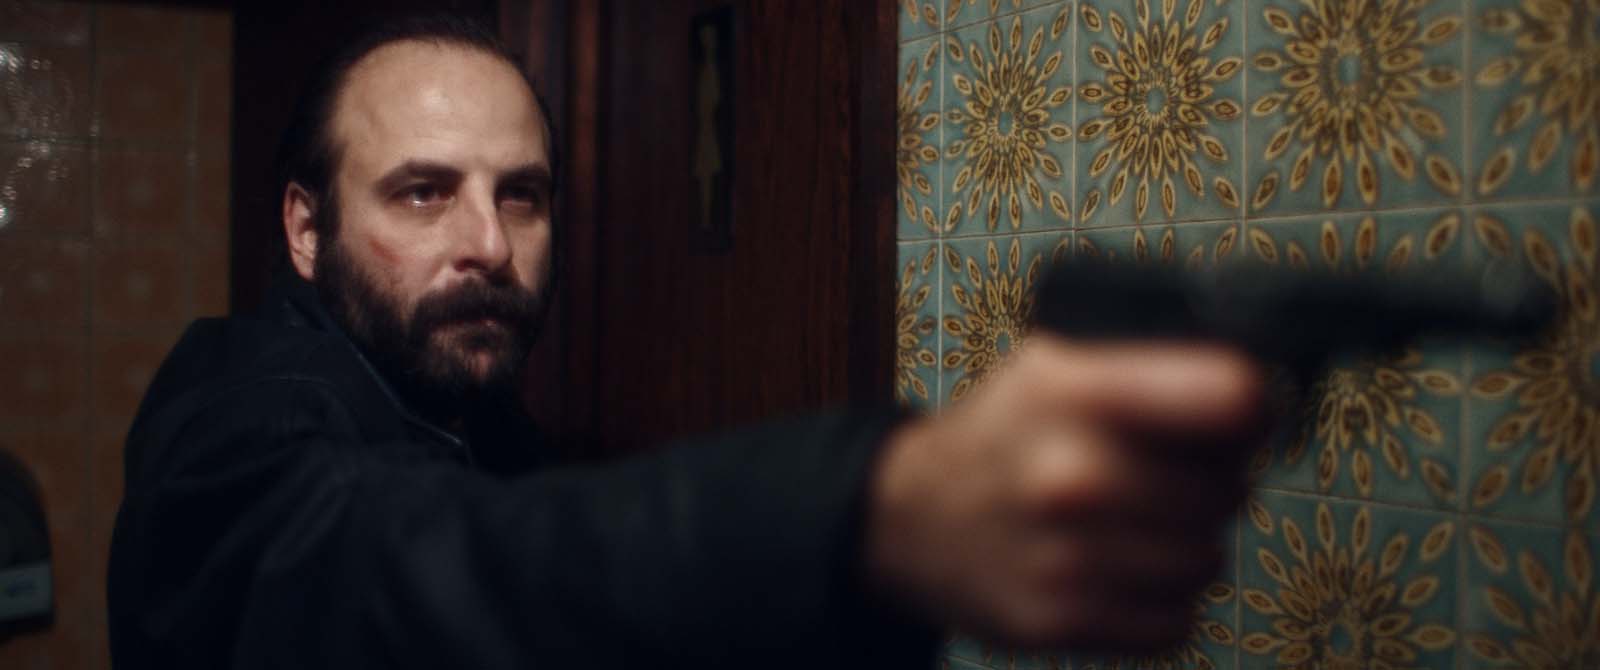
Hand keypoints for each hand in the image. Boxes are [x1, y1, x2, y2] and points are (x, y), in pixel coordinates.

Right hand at [864, 335, 1266, 652]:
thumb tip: (1265, 399)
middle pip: (1228, 489)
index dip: (1251, 411)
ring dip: (1185, 546)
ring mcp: (1065, 555)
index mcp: (1073, 390)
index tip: (1241, 420)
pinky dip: (1159, 601)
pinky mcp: (1060, 621)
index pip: (1228, 398)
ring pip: (1207, 559)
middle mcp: (1070, 473)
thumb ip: (1151, 370)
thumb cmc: (1004, 438)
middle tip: (1160, 476)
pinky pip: (1176, 620)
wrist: (907, 519)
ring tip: (1132, 524)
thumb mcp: (1056, 367)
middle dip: (1209, 484)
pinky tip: (1117, 570)